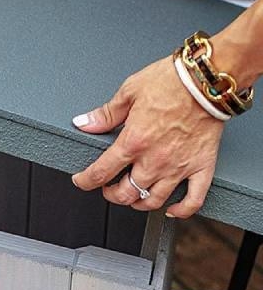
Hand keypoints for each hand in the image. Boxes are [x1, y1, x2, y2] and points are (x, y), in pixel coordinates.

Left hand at [71, 57, 224, 218]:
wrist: (209, 78)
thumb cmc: (173, 81)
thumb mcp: (130, 91)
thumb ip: (106, 114)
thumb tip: (84, 123)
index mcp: (133, 142)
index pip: (100, 173)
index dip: (85, 181)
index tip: (81, 181)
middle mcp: (154, 160)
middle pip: (124, 194)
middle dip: (111, 194)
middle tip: (108, 188)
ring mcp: (178, 167)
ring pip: (152, 200)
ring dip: (138, 202)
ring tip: (133, 196)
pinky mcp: (202, 167)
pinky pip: (193, 199)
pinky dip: (181, 210)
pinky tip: (172, 210)